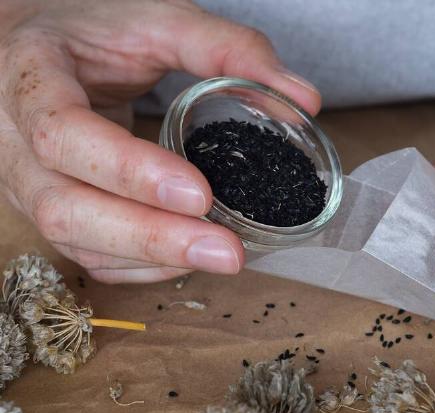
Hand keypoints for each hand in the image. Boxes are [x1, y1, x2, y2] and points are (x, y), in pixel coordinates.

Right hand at [0, 0, 319, 282]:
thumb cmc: (94, 30)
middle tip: (227, 251)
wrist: (35, 46)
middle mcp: (14, 142)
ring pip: (76, 242)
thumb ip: (229, 50)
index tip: (200, 192)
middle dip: (151, 236)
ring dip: (152, 258)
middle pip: (66, 207)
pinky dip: (140, 266)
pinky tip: (187, 260)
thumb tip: (305, 101)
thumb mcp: (157, 19)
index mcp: (29, 78)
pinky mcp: (52, 209)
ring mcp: (26, 184)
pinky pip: (88, 256)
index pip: (63, 134)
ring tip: (221, 256)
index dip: (129, 170)